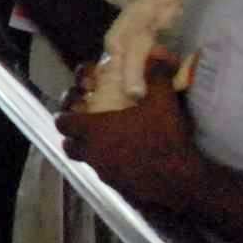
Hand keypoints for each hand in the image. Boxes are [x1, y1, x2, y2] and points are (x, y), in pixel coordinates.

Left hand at [58, 55, 209, 219]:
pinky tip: (128, 158)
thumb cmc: (164, 138)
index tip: (73, 110)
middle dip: (73, 136)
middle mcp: (93, 153)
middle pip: (69, 146)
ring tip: (109, 141)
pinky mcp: (117, 188)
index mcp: (95, 130)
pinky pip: (106, 174)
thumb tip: (155, 54)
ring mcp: (104, 173)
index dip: (64, 115)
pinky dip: (110, 165)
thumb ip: (156, 76)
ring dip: (91, 151)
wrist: (179, 182)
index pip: (63, 122)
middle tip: (87, 126)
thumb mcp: (163, 102)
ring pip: (86, 161)